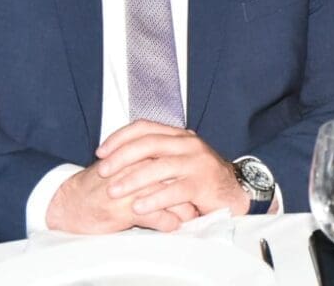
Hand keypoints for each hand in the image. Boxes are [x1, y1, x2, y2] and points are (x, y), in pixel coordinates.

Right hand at [45, 160, 192, 233]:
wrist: (68, 202)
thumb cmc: (97, 184)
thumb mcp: (122, 163)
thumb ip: (145, 158)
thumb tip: (175, 162)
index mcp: (135, 152)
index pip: (168, 155)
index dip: (184, 166)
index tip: (196, 179)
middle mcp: (133, 166)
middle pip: (172, 172)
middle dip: (187, 187)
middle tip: (199, 198)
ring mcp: (128, 187)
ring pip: (166, 193)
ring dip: (182, 206)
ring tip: (190, 214)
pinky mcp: (122, 209)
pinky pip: (153, 215)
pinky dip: (166, 221)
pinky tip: (172, 225)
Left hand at [95, 120, 249, 217]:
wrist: (233, 193)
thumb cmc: (198, 179)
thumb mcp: (176, 162)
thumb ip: (154, 157)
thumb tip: (117, 157)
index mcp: (178, 135)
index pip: (145, 127)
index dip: (120, 138)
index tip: (101, 152)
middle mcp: (188, 144)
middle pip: (149, 143)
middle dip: (121, 157)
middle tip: (103, 171)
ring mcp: (198, 162)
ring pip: (160, 166)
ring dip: (133, 179)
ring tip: (114, 191)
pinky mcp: (204, 183)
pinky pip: (175, 190)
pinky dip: (154, 198)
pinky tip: (138, 207)